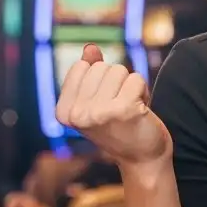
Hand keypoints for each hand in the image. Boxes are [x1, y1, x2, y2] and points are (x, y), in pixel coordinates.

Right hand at [55, 45, 170, 167]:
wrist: (143, 158)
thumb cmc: (120, 127)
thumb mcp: (97, 101)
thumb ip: (91, 73)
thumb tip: (90, 48)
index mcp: (63, 111)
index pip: (82, 66)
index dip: (100, 79)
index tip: (105, 104)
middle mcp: (76, 113)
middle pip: (101, 67)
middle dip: (117, 83)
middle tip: (121, 108)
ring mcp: (98, 112)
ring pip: (119, 70)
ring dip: (130, 86)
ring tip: (131, 109)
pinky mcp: (123, 109)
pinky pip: (136, 78)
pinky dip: (143, 91)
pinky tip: (141, 110)